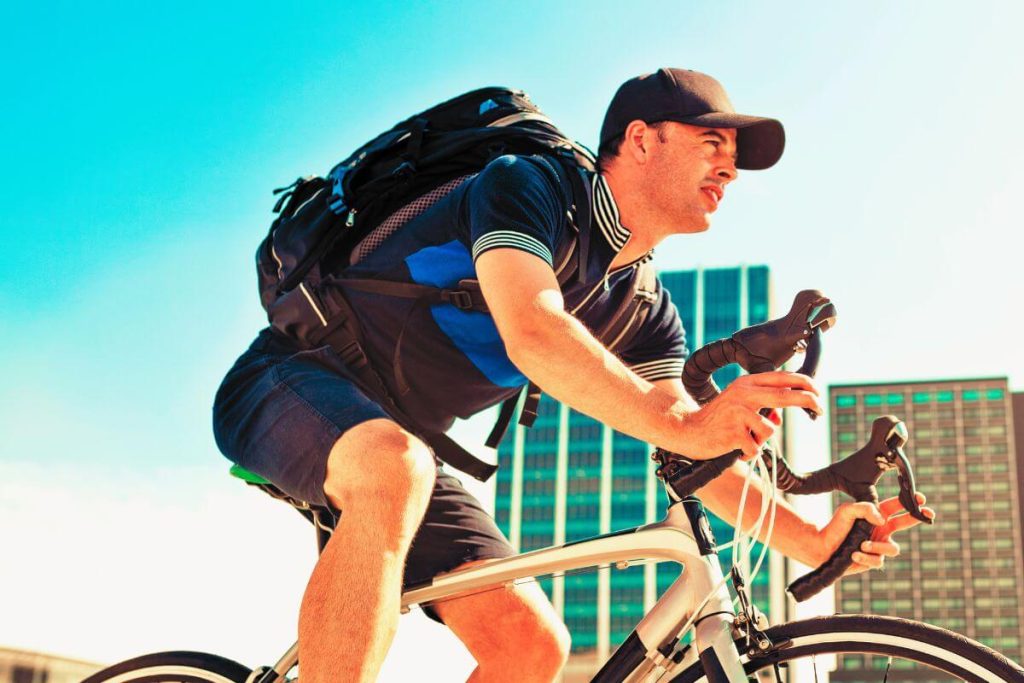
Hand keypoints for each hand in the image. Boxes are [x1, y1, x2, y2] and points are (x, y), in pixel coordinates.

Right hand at [676, 372, 821, 459]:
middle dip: (807, 401)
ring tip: (744, 439)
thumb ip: (760, 406)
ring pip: (769, 429)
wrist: (688, 430)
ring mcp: (738, 413)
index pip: (781, 378)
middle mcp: (743, 394)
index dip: (803, 383)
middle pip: (785, 395)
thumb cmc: (716, 419)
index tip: (816, 391)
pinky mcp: (734, 433)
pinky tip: (735, 448)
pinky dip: (748, 453)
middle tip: (819, 409)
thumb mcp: (738, 405)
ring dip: (760, 440)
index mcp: (745, 384)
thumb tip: (778, 419)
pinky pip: (755, 447)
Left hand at [817, 492, 935, 575]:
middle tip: (927, 515)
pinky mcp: (873, 560)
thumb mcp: (847, 510)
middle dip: (917, 518)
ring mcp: (879, 546)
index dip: (910, 502)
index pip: (896, 507)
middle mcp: (881, 530)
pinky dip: (866, 557)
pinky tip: (854, 554)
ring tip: (862, 544)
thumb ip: (865, 508)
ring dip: (878, 546)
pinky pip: (879, 561)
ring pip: (893, 548)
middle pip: (905, 524)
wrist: (823, 547)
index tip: (920, 498)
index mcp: (877, 516)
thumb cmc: (835, 526)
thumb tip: (883, 519)